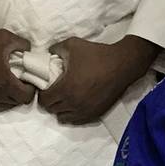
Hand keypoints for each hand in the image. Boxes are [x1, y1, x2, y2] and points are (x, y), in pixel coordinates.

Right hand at [0, 29, 34, 112]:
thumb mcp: (3, 37)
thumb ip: (22, 44)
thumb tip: (31, 52)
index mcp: (3, 82)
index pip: (26, 96)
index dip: (31, 89)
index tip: (28, 81)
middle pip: (17, 103)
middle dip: (21, 93)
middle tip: (18, 82)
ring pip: (5, 107)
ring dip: (9, 98)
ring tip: (5, 85)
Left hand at [40, 35, 156, 124]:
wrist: (122, 64)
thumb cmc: (97, 55)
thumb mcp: (72, 45)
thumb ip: (55, 49)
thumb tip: (48, 53)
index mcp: (66, 88)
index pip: (44, 100)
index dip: (42, 94)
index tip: (45, 87)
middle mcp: (74, 103)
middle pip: (52, 110)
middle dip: (50, 101)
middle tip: (53, 92)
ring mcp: (85, 110)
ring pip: (63, 117)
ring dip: (60, 109)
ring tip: (64, 99)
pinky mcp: (95, 113)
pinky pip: (77, 120)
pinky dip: (72, 114)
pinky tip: (75, 104)